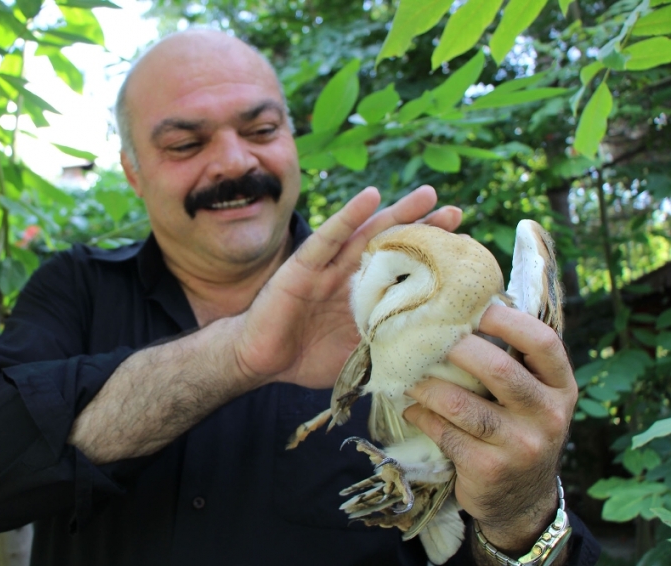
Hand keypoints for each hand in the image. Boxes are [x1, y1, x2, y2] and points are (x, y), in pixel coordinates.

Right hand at [232, 185, 461, 388]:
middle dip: (424, 229)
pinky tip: (370, 197)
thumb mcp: (358, 358)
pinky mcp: (304, 266)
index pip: (405, 273)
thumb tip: (434, 361)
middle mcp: (350, 277)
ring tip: (427, 194)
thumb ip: (388, 351)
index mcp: (365, 299)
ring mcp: (328, 268)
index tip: (466, 250)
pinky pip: (329, 237)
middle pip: (392, 247)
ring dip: (397, 213)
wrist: (259, 360)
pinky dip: (349, 216)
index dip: (433, 261)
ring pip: (368, 235)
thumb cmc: (306, 359)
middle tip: (456, 211)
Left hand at [404, 305, 577, 553]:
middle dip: (455, 348)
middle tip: (425, 339)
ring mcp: (520, 446)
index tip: (472, 308)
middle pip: (497, 369)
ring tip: (409, 377)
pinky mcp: (488, 469)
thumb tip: (460, 313)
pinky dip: (421, 416)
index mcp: (561, 387)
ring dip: (426, 386)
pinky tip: (412, 409)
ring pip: (460, 403)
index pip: (543, 342)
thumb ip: (513, 362)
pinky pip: (443, 432)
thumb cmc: (519, 429)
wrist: (522, 500)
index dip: (507, 319)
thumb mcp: (534, 397)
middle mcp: (547, 415)